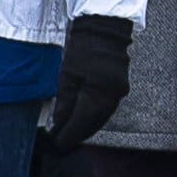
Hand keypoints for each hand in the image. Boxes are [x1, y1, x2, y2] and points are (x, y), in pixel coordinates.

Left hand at [42, 14, 134, 157]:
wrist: (105, 32)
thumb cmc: (84, 50)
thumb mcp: (67, 75)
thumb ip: (64, 102)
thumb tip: (59, 123)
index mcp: (97, 94)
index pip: (81, 123)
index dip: (67, 136)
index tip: (55, 144)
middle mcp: (112, 98)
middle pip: (93, 125)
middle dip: (76, 135)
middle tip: (60, 143)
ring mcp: (119, 95)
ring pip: (100, 119)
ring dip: (85, 128)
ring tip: (69, 134)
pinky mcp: (120, 90)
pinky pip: (106, 111)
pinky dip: (93, 118)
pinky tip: (83, 121)